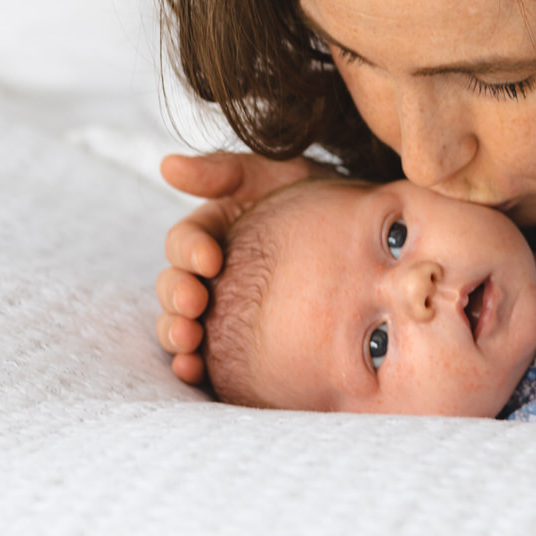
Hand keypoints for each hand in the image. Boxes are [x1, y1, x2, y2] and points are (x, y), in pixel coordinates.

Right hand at [155, 151, 321, 384]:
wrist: (368, 235)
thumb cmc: (316, 197)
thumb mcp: (277, 174)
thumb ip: (225, 170)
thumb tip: (167, 164)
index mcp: (210, 233)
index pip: (183, 243)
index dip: (188, 251)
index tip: (209, 259)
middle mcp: (207, 274)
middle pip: (173, 287)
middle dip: (176, 297)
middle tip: (193, 306)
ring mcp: (220, 309)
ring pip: (180, 323)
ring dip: (175, 334)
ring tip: (188, 345)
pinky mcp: (235, 342)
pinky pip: (206, 358)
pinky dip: (191, 365)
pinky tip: (194, 371)